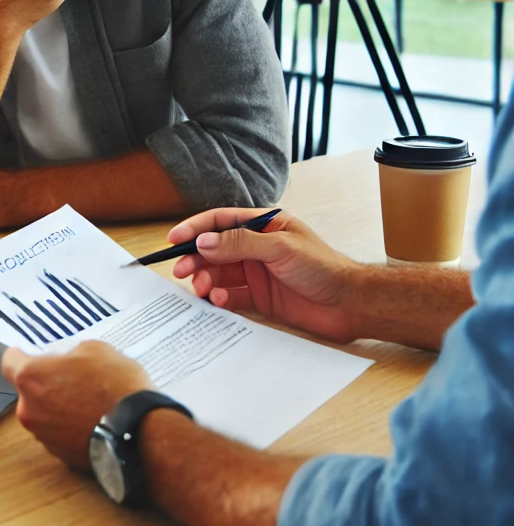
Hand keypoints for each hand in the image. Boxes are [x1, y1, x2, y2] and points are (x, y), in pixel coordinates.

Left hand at [1, 341, 150, 470]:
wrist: (140, 433)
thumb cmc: (115, 385)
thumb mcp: (94, 349)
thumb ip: (69, 352)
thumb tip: (64, 359)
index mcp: (31, 378)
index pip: (9, 361)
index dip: (22, 354)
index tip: (33, 352)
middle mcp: (29, 410)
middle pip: (28, 390)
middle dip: (45, 382)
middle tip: (72, 375)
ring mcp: (44, 437)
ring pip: (44, 413)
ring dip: (58, 406)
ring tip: (88, 399)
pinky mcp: (61, 456)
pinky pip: (59, 434)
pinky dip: (70, 426)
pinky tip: (93, 418)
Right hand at [169, 209, 360, 343]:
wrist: (350, 304)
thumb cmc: (323, 267)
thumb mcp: (280, 248)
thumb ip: (240, 243)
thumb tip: (204, 241)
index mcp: (263, 225)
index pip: (221, 221)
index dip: (196, 228)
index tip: (174, 239)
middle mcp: (256, 247)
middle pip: (215, 249)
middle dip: (196, 258)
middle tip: (181, 271)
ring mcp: (257, 273)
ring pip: (219, 273)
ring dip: (206, 279)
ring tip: (201, 289)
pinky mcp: (260, 297)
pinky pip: (231, 295)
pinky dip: (220, 298)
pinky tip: (219, 300)